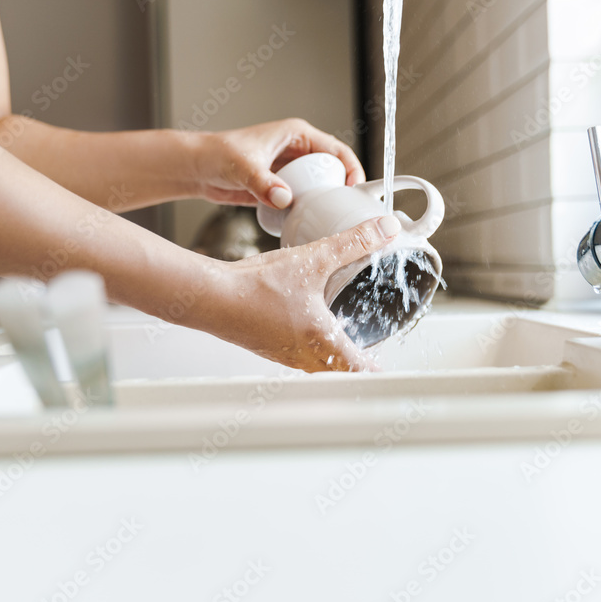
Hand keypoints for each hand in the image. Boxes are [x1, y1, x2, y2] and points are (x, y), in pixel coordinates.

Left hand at [194, 118, 366, 208]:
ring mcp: (290, 169)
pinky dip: (310, 209)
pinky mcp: (281, 185)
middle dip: (342, 189)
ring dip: (327, 201)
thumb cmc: (217, 155)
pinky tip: (311, 224)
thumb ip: (262, 182)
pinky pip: (304, 197)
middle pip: (333, 169)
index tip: (355, 189)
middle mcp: (297, 150)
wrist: (197, 169)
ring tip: (333, 220)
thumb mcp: (242, 167)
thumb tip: (285, 198)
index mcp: (296, 134)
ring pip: (320, 185)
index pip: (336, 149)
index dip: (351, 168)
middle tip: (346, 211)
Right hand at [203, 214, 401, 372]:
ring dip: (334, 353)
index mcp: (323, 343)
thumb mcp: (314, 259)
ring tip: (344, 333)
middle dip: (359, 360)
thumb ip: (354, 243)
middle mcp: (305, 356)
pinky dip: (310, 346)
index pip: (361, 371)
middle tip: (373, 344)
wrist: (211, 297)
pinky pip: (298, 355)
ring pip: (319, 365)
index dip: (378, 369)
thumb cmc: (256, 287)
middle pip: (342, 371)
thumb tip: (384, 230)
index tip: (389, 363)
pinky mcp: (268, 346)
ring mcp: (284, 354)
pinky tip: (306, 322)